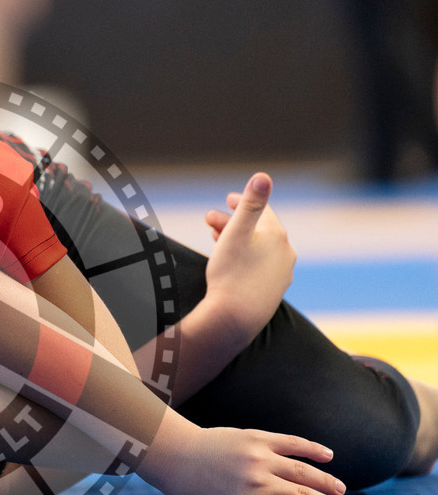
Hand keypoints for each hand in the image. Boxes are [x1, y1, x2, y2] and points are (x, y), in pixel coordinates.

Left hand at [141, 417, 355, 494]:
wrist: (175, 457)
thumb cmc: (198, 491)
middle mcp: (257, 485)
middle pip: (304, 493)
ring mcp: (257, 459)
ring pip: (303, 470)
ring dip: (325, 479)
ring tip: (339, 488)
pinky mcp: (255, 438)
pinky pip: (291, 443)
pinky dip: (311, 448)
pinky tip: (327, 455)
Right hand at [204, 172, 295, 342]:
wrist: (234, 318)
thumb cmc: (231, 274)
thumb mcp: (237, 232)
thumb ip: (251, 203)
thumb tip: (264, 176)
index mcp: (277, 236)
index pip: (262, 211)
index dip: (243, 202)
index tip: (227, 200)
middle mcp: (285, 254)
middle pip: (258, 230)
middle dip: (234, 222)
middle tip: (209, 221)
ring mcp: (281, 275)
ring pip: (259, 249)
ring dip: (238, 241)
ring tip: (215, 242)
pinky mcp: (273, 292)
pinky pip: (259, 267)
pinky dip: (245, 259)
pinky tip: (233, 264)